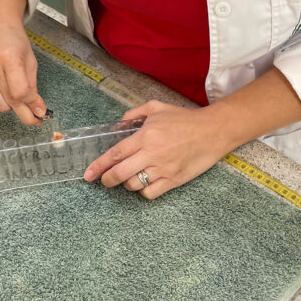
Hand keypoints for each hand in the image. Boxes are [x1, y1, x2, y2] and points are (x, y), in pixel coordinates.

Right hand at [0, 0, 47, 125]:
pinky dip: (3, 100)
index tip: (41, 111)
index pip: (20, 92)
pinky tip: (8, 90)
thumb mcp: (31, 61)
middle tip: (37, 119)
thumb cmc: (17, 42)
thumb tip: (38, 110)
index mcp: (9, 58)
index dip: (32, 104)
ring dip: (14, 107)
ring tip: (21, 99)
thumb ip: (33, 86)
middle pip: (11, 102)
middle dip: (26, 115)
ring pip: (1, 105)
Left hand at [83, 100, 236, 199]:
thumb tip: (119, 125)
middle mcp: (151, 154)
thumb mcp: (156, 107)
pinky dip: (143, 191)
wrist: (212, 131)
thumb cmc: (184, 118)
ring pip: (134, 185)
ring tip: (128, 177)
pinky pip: (150, 193)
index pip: (115, 154)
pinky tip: (145, 182)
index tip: (88, 174)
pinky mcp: (174, 180)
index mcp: (145, 135)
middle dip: (107, 180)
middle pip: (120, 173)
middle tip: (104, 181)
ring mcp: (163, 169)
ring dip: (126, 184)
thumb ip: (134, 113)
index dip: (98, 166)